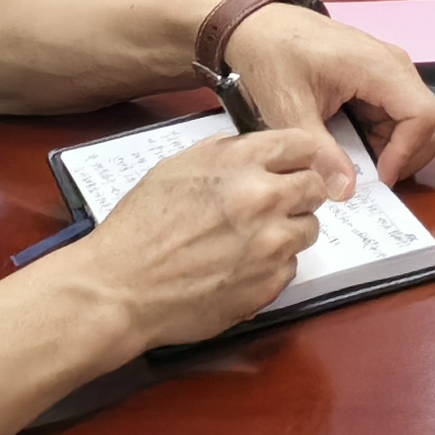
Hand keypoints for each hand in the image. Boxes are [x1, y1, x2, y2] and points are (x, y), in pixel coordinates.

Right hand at [77, 121, 351, 350]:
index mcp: (241, 164)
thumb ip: (226, 153)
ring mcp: (270, 244)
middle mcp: (263, 199)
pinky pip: (290, 267)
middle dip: (300, 194)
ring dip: (288, 231)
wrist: (119, 289)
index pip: (304, 145)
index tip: (304, 164)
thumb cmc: (139, 229)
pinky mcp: (269, 283)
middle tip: (276, 205)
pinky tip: (239, 267)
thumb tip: (256, 150)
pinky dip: (272, 267)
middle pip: (315, 188)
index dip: (305, 155)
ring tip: (249, 240)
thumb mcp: (177, 167)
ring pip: (308, 229)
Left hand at [214, 2, 434, 188]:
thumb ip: (320, 152)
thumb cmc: (272, 59)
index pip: (425, 115)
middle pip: (432, 120)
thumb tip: (346, 192)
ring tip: (357, 166)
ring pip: (418, 121)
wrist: (255, 26)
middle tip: (371, 178)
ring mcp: (390, 71)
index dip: (407, 153)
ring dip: (396, 150)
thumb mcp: (289, 109)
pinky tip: (351, 148)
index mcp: (379, 68)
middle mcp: (395, 66)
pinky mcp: (379, 78)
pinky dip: (385, 139)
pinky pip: (398, 114)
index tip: (375, 178)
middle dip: (408, 156)